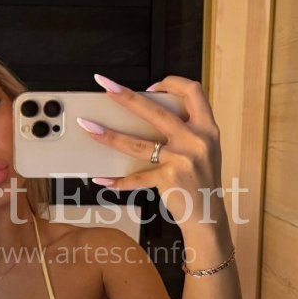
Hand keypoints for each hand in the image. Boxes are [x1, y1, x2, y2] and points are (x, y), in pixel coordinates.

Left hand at [82, 74, 223, 224]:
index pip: (193, 91)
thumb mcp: (204, 149)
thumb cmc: (201, 181)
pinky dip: (118, 180)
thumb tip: (148, 113)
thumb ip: (186, 130)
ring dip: (109, 135)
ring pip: (137, 143)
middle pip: (155, 111)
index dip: (171, 82)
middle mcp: (196, 140)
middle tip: (106, 87)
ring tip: (89, 128)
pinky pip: (136, 177)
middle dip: (126, 96)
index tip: (151, 86)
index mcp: (207, 128)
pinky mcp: (169, 179)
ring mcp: (182, 159)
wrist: (208, 216)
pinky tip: (103, 179)